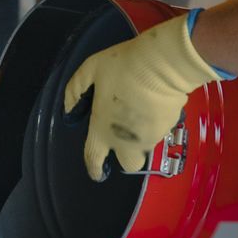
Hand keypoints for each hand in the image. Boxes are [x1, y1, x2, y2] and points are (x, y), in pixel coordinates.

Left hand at [62, 15, 219, 181]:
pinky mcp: (168, 128)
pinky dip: (155, 123)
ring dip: (141, 137)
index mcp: (103, 130)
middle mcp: (126, 141)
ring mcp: (149, 137)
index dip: (94, 168)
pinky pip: (159, 131)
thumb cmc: (123, 67)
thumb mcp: (90, 69)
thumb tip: (70, 110)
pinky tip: (154, 105)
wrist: (163, 64)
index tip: (97, 172)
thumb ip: (75, 90)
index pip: (94, 159)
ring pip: (144, 147)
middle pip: (128, 164)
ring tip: (141, 112)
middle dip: (126, 156)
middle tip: (125, 136)